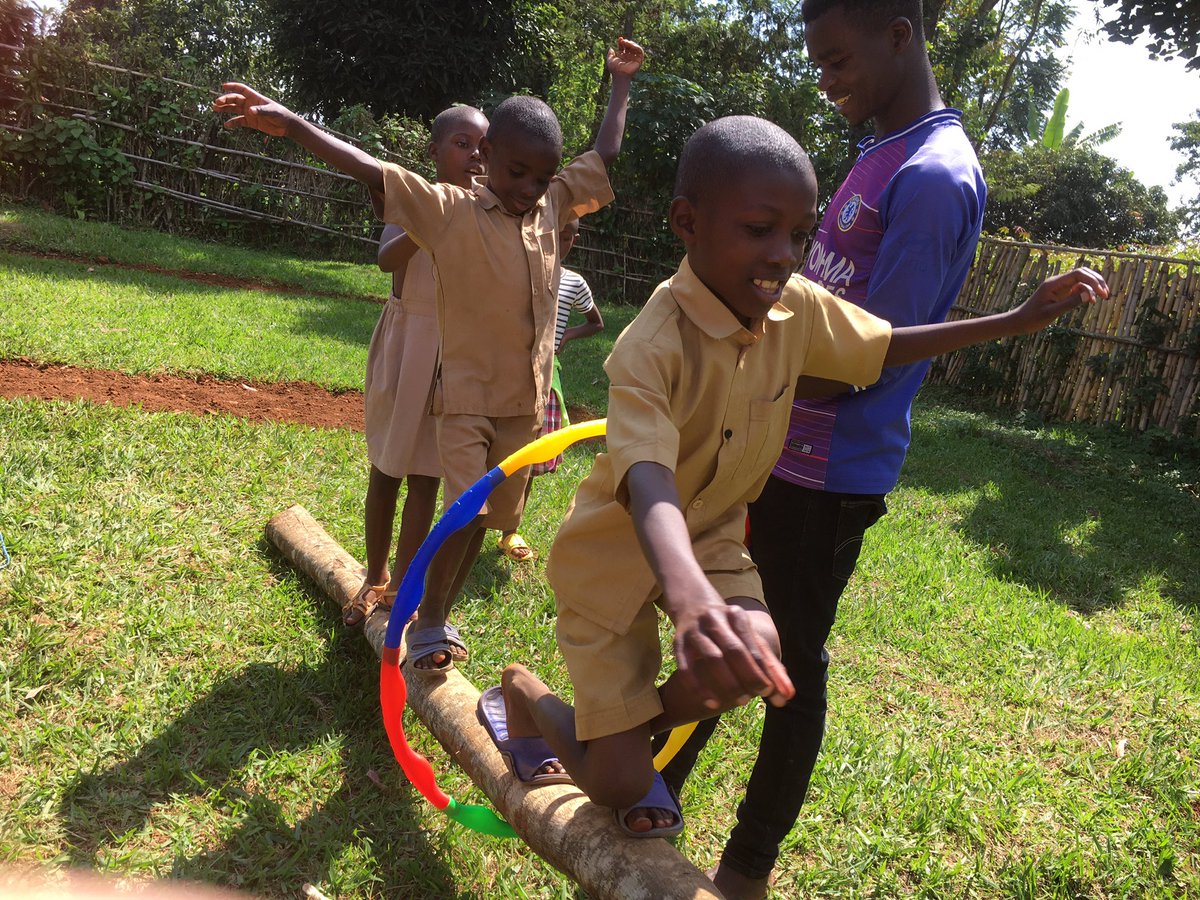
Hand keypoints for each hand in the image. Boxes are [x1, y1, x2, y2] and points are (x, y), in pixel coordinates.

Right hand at [213, 82, 293, 136]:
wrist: (286, 126)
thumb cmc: (280, 115)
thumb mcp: (272, 112)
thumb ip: (261, 111)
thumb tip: (250, 111)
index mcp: (255, 98)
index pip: (241, 89)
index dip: (232, 86)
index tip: (223, 86)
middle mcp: (250, 104)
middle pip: (235, 99)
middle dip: (225, 100)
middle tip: (217, 103)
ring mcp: (250, 113)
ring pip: (234, 109)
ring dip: (225, 109)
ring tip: (215, 109)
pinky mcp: (251, 122)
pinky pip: (239, 121)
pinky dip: (233, 123)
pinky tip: (226, 125)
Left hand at [607, 37, 644, 77]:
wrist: (619, 74)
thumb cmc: (614, 69)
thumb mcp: (610, 59)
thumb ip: (610, 53)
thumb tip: (611, 48)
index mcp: (622, 56)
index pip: (623, 47)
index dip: (622, 42)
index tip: (620, 38)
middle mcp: (628, 57)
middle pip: (630, 46)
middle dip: (627, 42)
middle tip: (623, 41)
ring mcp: (634, 58)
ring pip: (635, 48)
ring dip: (632, 43)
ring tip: (627, 42)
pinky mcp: (639, 60)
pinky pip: (641, 51)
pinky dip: (637, 47)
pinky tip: (632, 45)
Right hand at [671, 595, 794, 711]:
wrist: (693, 605)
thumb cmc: (728, 630)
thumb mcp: (749, 638)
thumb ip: (769, 667)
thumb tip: (787, 697)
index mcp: (736, 616)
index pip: (753, 646)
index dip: (763, 670)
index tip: (770, 691)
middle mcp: (715, 619)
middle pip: (734, 650)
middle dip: (747, 676)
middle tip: (755, 697)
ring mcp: (695, 630)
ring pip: (711, 657)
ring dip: (727, 682)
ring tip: (740, 701)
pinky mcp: (678, 643)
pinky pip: (686, 668)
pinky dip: (699, 688)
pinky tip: (712, 703)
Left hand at [1009, 266, 1107, 333]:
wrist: (1019, 322)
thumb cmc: (1032, 318)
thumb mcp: (1051, 313)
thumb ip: (1069, 304)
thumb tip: (1089, 295)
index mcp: (1054, 284)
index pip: (1078, 274)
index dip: (1093, 281)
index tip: (1101, 293)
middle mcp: (1057, 282)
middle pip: (1082, 274)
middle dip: (1096, 282)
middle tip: (1106, 295)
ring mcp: (1059, 287)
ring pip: (1081, 280)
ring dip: (1093, 287)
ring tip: (1102, 297)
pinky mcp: (1060, 294)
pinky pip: (1077, 288)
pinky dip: (1086, 293)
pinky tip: (1091, 301)